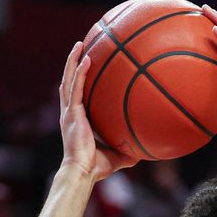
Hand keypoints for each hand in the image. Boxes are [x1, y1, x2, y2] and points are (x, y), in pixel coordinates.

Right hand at [59, 42, 136, 180]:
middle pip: (69, 81)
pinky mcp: (72, 114)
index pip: (76, 94)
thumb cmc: (98, 167)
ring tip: (80, 44)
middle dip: (73, 63)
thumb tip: (147, 151)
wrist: (83, 172)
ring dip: (73, 61)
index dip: (78, 80)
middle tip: (81, 47)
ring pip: (69, 79)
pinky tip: (87, 59)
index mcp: (78, 119)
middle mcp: (71, 112)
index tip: (85, 66)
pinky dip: (80, 73)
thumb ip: (129, 150)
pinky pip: (76, 88)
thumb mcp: (118, 155)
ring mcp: (69, 112)